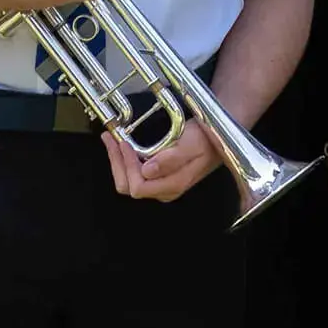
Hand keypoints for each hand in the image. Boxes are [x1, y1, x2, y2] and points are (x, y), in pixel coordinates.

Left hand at [102, 117, 222, 202]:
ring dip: (117, 160)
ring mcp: (159, 185)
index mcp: (172, 185)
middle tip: (110, 137)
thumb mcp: (190, 144)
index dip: (127, 165)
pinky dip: (124, 159)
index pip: (138, 185)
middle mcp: (163, 190)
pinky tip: (121, 144)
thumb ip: (171, 159)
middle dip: (116, 163)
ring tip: (111, 138)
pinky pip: (133, 174)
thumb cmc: (206, 139)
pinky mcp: (157, 177)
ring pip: (127, 182)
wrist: (217, 138)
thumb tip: (147, 170)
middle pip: (128, 187)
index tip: (123, 142)